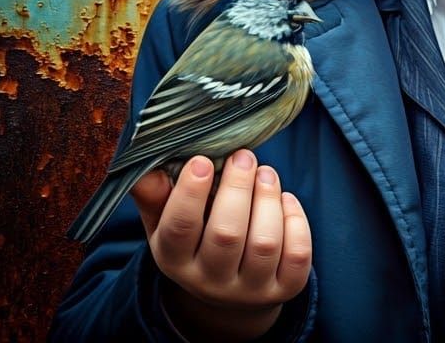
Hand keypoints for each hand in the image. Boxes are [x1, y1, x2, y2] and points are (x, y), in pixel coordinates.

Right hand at [131, 150, 312, 341]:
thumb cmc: (196, 238)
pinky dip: (295, 219)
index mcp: (176, 260)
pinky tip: (284, 200)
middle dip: (237, 187)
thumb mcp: (166, 221)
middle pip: (226, 235)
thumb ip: (155, 195)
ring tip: (266, 173)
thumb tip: (147, 170)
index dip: (190, 193)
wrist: (229, 289)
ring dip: (268, 198)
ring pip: (264, 243)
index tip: (202, 159)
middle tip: (243, 156)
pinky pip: (297, 254)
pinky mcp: (285, 287)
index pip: (179, 230)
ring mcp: (250, 288)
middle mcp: (211, 281)